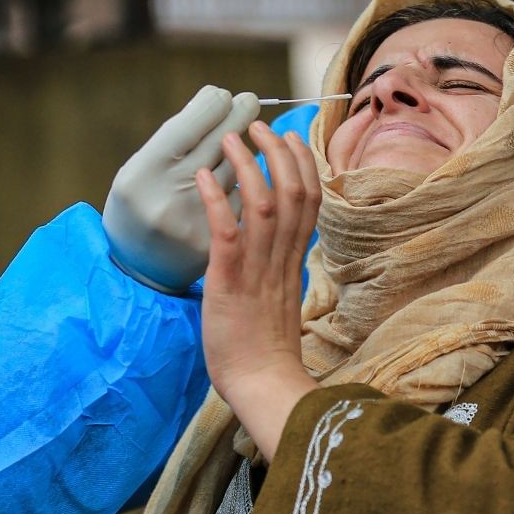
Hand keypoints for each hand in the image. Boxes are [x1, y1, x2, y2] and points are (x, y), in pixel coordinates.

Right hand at [103, 85, 259, 292]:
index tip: (225, 96)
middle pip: (217, 145)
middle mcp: (166, 198)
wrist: (139, 271)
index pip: (189, 126)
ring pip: (239, 174)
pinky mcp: (216, 244)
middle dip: (239, 118)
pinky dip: (256, 186)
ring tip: (264, 132)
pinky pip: (245, 205)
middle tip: (250, 102)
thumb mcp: (140, 170)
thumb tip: (218, 101)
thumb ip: (175, 140)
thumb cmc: (140, 207)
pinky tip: (262, 173)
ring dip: (255, 149)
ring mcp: (193, 224)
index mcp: (141, 174)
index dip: (213, 107)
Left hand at [195, 121, 321, 458]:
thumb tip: (272, 252)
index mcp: (294, 262)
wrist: (262, 386)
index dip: (302, 164)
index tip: (289, 139)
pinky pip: (228, 234)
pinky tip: (203, 177)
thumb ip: (279, 271)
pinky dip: (216, 201)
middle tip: (257, 127)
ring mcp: (257, 270)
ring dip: (247, 166)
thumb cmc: (266, 352)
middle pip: (293, 192)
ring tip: (230, 139)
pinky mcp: (230, 283)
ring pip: (264, 204)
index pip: (310, 201)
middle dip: (277, 153)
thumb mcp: (280, 300)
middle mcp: (281, 259)